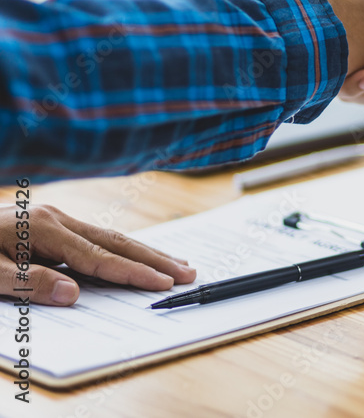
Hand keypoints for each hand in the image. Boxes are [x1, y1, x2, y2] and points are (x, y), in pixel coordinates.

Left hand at [1, 205, 195, 306]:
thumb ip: (26, 282)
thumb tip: (73, 293)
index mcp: (42, 229)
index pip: (98, 257)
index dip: (132, 272)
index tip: (162, 282)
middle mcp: (54, 219)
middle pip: (116, 241)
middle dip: (154, 258)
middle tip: (188, 271)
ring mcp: (53, 219)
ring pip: (109, 236)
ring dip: (144, 252)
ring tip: (177, 262)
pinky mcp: (48, 225)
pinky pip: (94, 237)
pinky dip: (121, 248)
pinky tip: (135, 253)